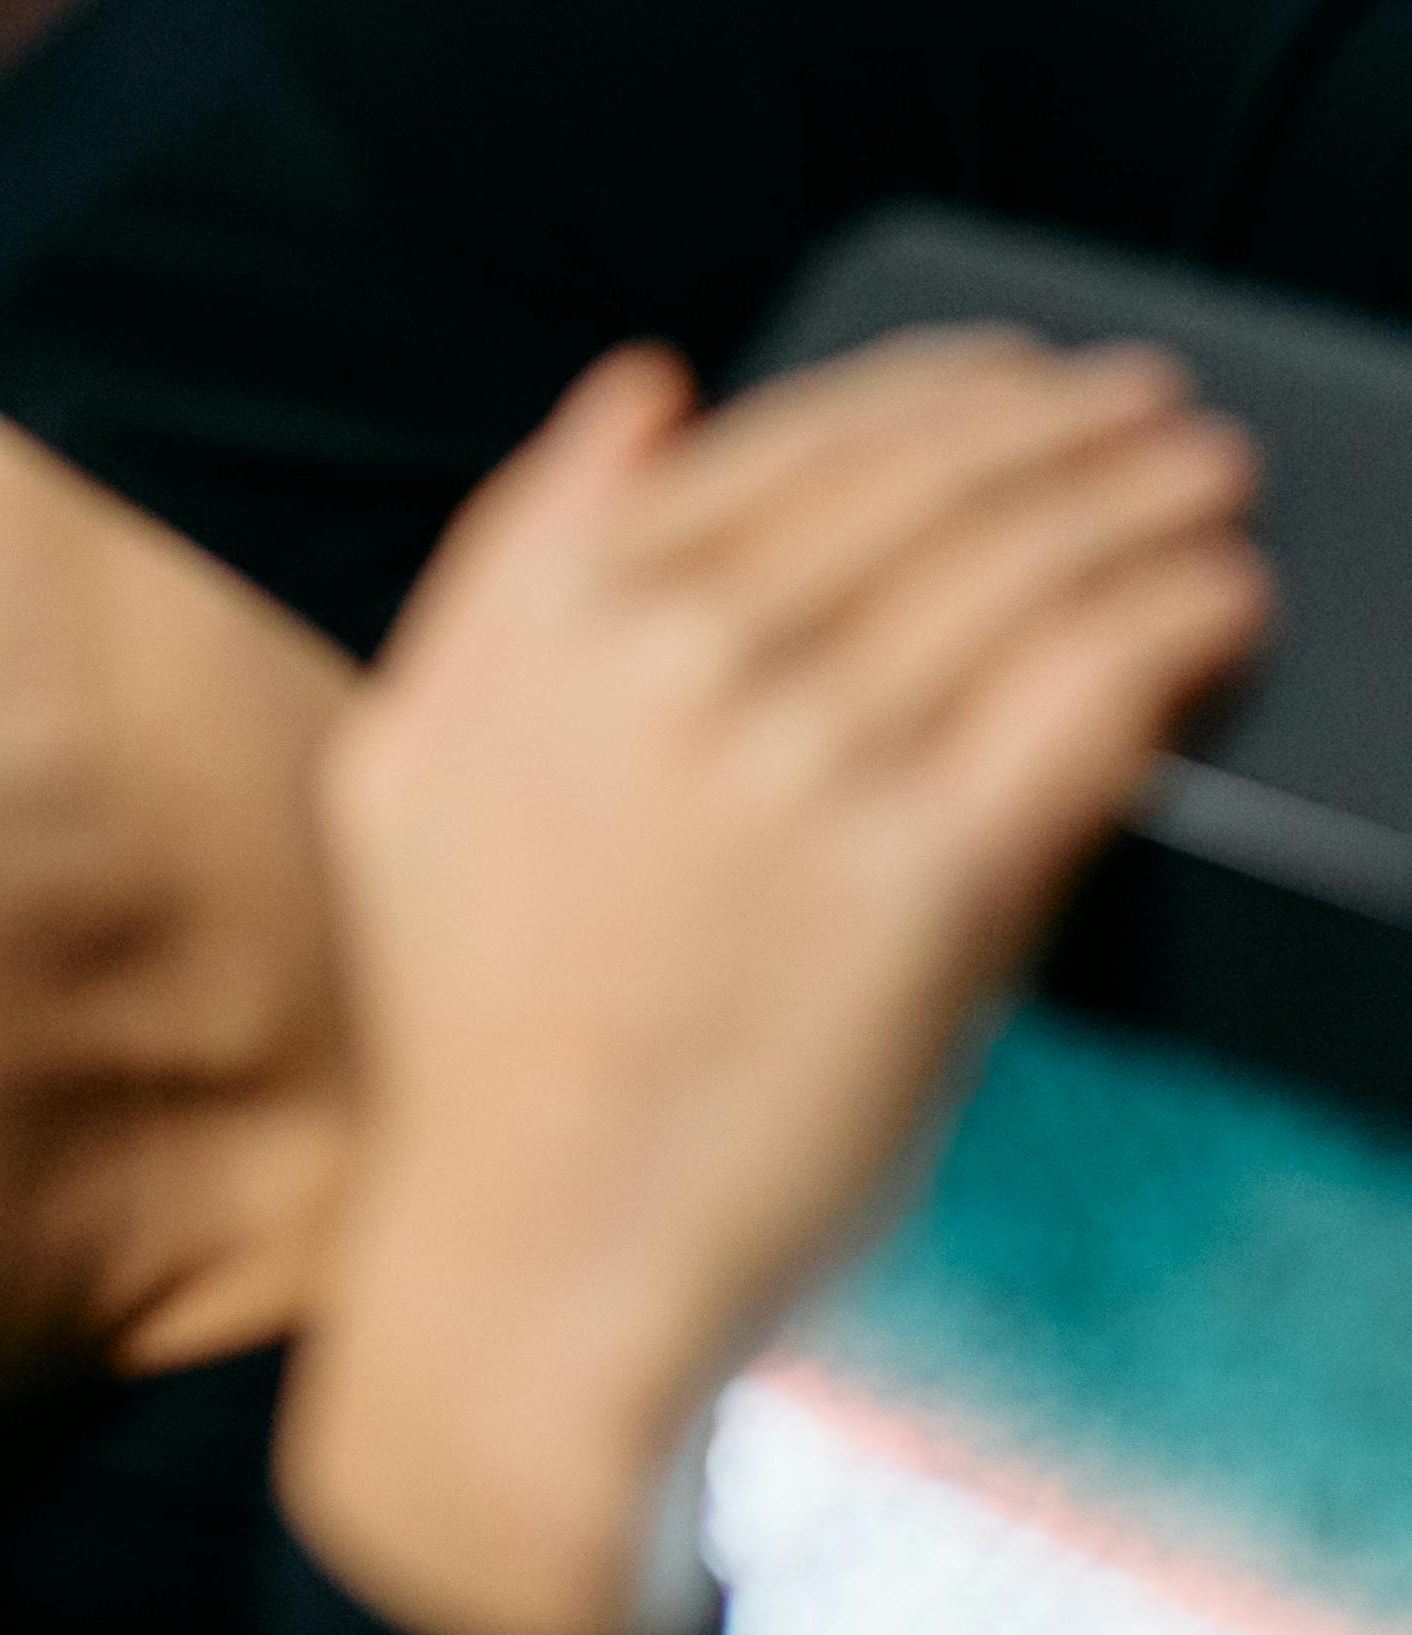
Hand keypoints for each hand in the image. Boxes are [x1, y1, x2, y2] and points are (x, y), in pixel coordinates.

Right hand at [278, 324, 1268, 1634]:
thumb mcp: (412, 749)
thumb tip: (640, 386)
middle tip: (1160, 406)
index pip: (798, 438)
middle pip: (931, 484)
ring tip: (1214, 482)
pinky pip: (1086, 698)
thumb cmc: (464, 1030)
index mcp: (568, 616)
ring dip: (1145, 500)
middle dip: (1071, 424)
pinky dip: (1173, 626)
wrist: (527, 1258)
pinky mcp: (927, 882)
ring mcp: (811, 766)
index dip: (937, 385)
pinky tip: (1222, 603)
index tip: (1022, 376)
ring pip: (1027, 568)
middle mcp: (688, 662)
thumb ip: (519, 551)